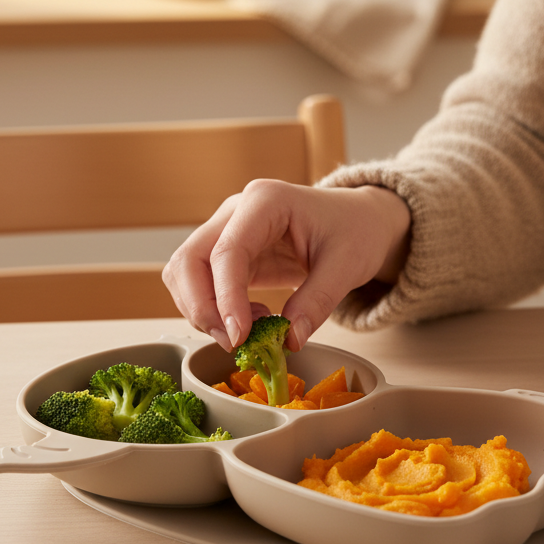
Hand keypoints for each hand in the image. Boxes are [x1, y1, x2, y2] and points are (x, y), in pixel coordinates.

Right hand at [162, 180, 410, 352]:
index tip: (238, 336)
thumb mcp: (348, 266)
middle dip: (202, 308)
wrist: (359, 221)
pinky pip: (200, 284)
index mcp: (266, 200)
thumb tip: (290, 340)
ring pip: (184, 273)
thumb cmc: (356, 231)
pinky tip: (251, 320)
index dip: (225, 297)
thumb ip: (318, 301)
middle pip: (189, 260)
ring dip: (203, 311)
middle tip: (235, 343)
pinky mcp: (228, 253)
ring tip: (249, 331)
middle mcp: (236, 211)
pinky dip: (214, 310)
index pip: (227, 251)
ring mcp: (227, 230)